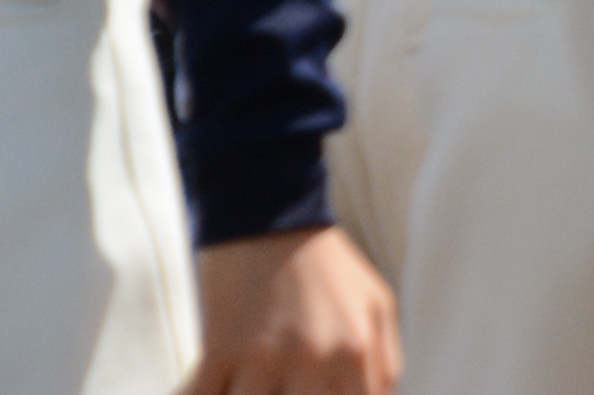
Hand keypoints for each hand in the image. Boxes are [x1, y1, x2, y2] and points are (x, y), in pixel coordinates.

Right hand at [188, 226, 399, 394]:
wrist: (270, 217)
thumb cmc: (328, 269)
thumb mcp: (377, 306)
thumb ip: (384, 365)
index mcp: (356, 351)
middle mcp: (313, 359)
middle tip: (281, 388)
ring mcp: (263, 357)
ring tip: (249, 385)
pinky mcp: (218, 350)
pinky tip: (209, 386)